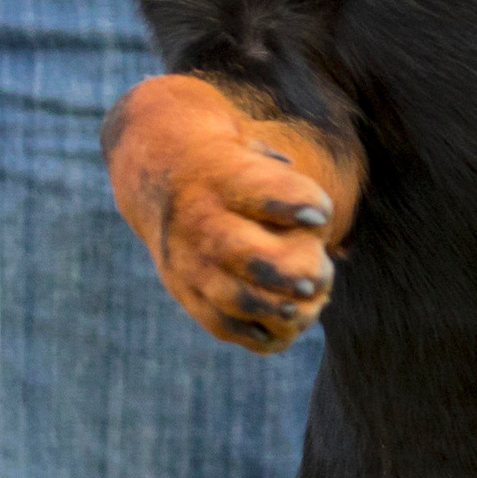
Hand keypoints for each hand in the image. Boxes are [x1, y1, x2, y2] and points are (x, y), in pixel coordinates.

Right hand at [102, 73, 356, 352]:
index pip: (257, 191)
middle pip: (240, 253)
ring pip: (230, 297)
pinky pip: (221, 324)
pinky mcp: (185, 290)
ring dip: (273, 309)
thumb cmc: (225, 159)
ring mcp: (187, 261)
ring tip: (305, 311)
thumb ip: (280, 172)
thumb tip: (313, 218)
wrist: (155, 172)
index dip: (294, 204)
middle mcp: (197, 220)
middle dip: (284, 271)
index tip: (321, 214)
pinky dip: (256, 335)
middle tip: (317, 278)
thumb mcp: (245, 142)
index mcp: (217, 175)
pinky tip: (282, 333)